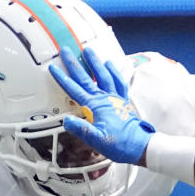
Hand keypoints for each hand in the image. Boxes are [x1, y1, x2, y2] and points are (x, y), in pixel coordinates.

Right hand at [49, 46, 154, 163]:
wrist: (141, 145)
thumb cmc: (119, 144)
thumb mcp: (97, 140)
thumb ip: (82, 129)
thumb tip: (66, 120)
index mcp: (95, 106)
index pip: (75, 89)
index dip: (63, 78)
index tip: (53, 67)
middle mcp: (105, 98)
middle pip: (87, 77)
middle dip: (75, 63)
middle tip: (66, 50)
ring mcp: (115, 97)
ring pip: (103, 75)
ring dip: (95, 62)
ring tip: (88, 50)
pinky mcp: (123, 100)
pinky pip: (118, 81)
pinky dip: (114, 72)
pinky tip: (110, 64)